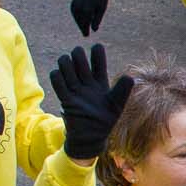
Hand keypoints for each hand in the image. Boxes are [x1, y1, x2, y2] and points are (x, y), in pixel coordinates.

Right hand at [50, 43, 134, 162]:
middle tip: (79, 56)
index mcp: (100, 83)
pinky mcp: (66, 99)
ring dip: (66, 62)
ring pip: (66, 66)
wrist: (91, 137)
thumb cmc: (105, 121)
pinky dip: (57, 75)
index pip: (98, 63)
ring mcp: (75, 90)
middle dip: (78, 55)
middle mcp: (87, 83)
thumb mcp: (116, 105)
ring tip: (67, 63)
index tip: (97, 48)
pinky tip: (59, 74)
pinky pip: (57, 81)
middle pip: (79, 60)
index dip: (97, 54)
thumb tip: (129, 77)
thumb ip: (122, 90)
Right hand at [70, 0, 112, 35]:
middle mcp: (79, 8)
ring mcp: (75, 5)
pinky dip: (77, 17)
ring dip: (79, 22)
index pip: (85, 24)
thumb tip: (94, 30)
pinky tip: (80, 19)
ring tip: (83, 27)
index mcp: (87, 11)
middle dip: (82, 27)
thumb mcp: (102, 9)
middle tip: (85, 34)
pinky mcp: (73, 2)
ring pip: (76, 17)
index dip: (86, 31)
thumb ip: (97, 20)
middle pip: (80, 22)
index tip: (87, 35)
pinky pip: (74, 12)